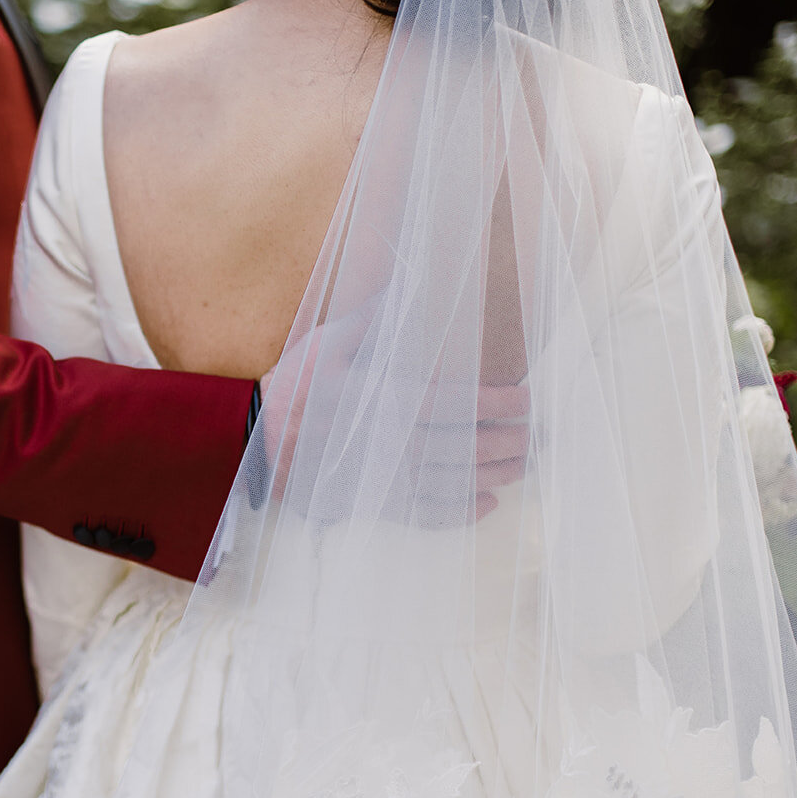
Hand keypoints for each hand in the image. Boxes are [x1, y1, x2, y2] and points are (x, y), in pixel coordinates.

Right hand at [253, 295, 529, 525]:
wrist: (261, 441)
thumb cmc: (296, 385)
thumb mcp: (329, 342)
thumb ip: (376, 318)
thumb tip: (414, 283)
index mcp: (385, 400)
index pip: (458, 405)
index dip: (498, 404)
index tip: (526, 400)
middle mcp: (392, 443)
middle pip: (465, 447)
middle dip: (508, 443)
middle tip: (535, 437)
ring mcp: (384, 477)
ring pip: (453, 482)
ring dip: (495, 476)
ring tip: (521, 466)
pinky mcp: (374, 501)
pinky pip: (426, 513)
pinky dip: (461, 512)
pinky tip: (487, 503)